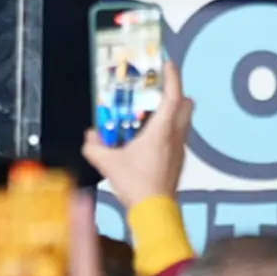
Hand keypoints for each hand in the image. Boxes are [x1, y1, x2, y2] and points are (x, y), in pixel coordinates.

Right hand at [82, 61, 193, 208]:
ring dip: (174, 111)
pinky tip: (151, 138)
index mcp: (161, 130)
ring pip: (184, 121)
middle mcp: (175, 136)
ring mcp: (180, 149)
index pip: (173, 97)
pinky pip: (179, 136)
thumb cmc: (135, 183)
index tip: (168, 63)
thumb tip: (89, 135)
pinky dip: (169, 129)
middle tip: (159, 88)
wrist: (154, 211)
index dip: (173, 78)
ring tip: (153, 111)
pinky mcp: (179, 161)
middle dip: (176, 92)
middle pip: (187, 105)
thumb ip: (95, 147)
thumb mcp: (108, 163)